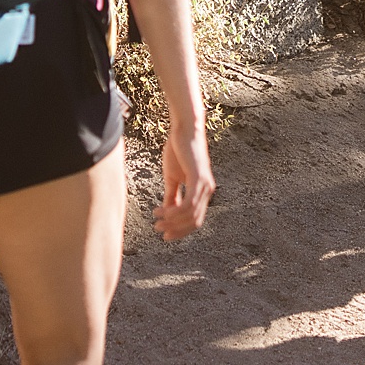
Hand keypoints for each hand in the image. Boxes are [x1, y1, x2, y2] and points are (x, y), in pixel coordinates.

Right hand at [153, 122, 213, 240]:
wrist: (184, 129)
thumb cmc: (178, 150)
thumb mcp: (172, 177)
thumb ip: (172, 195)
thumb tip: (168, 213)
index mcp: (202, 192)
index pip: (195, 220)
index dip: (180, 230)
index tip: (164, 234)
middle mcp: (208, 191)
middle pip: (194, 222)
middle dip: (176, 229)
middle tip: (158, 229)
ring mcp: (205, 186)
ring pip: (191, 215)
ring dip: (172, 222)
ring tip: (157, 220)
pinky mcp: (199, 179)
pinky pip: (189, 204)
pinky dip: (175, 212)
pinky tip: (162, 212)